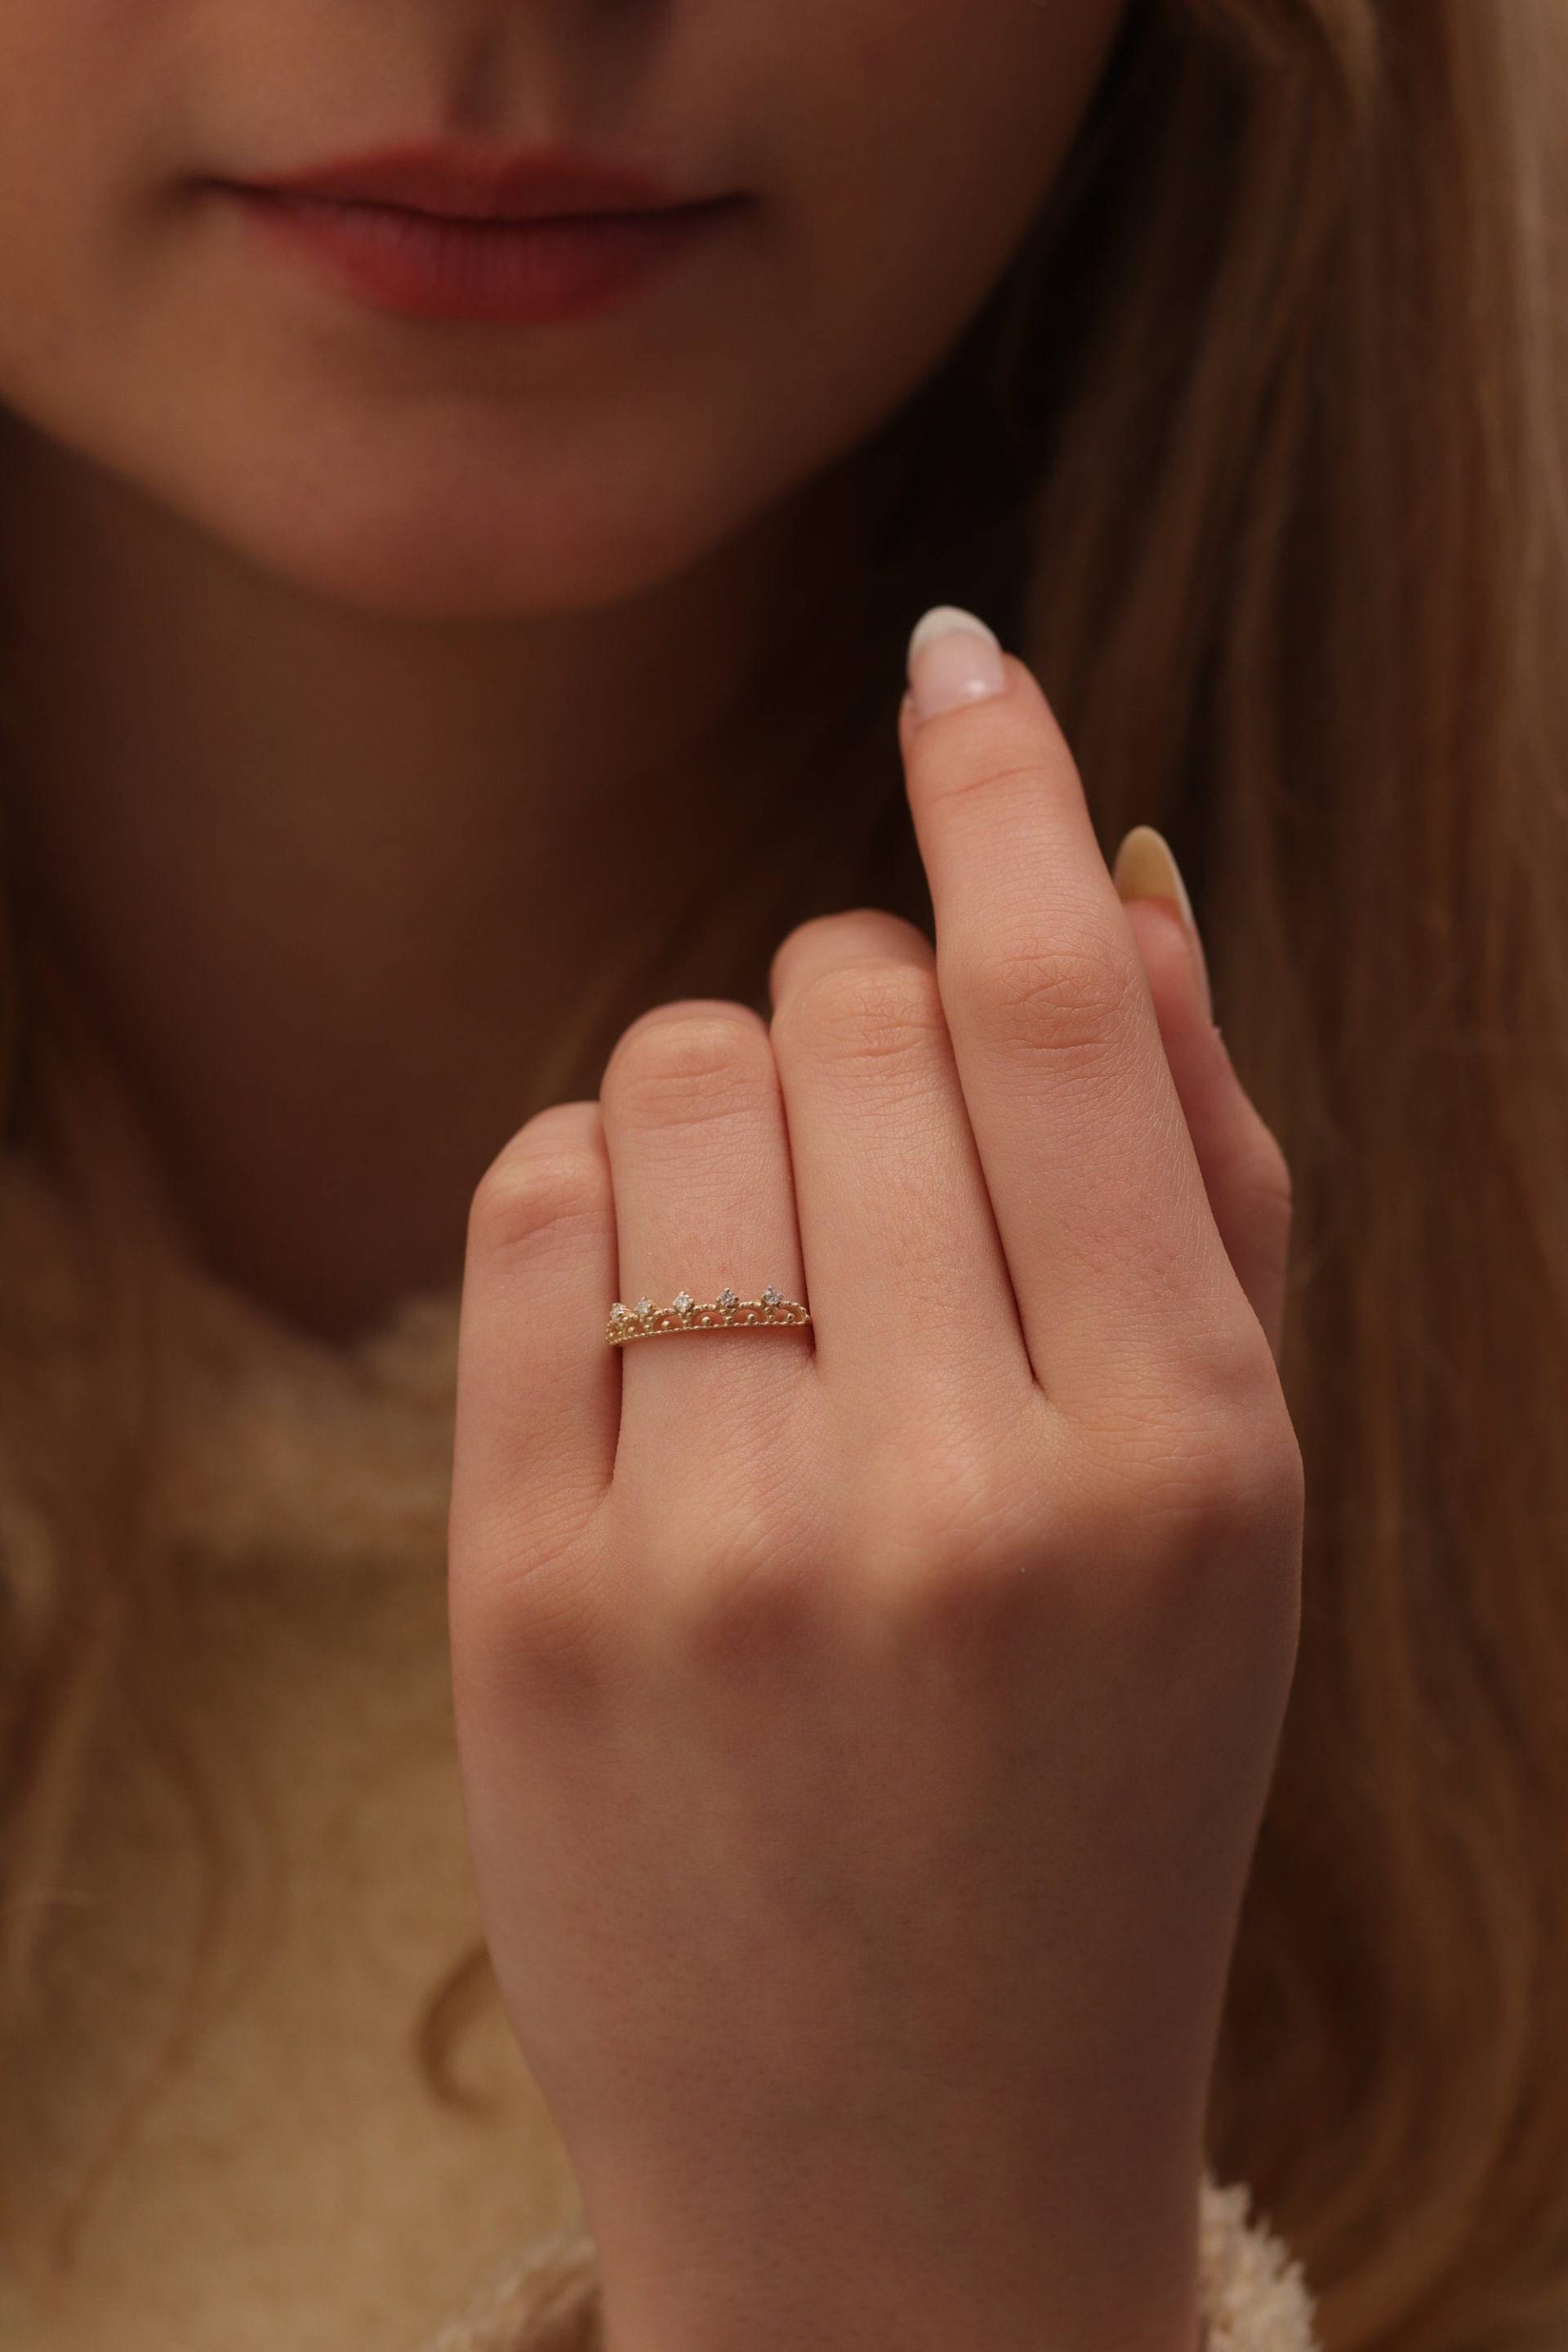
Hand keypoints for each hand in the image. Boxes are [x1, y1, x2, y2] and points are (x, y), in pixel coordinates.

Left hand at [447, 611, 1303, 2351]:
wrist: (900, 2156)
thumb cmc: (1099, 1793)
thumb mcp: (1231, 1509)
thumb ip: (1194, 1177)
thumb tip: (1109, 874)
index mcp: (1181, 1462)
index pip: (1064, 1015)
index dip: (1005, 801)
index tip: (961, 667)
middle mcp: (952, 1494)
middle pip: (849, 1007)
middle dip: (869, 1016)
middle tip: (898, 1160)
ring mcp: (718, 1554)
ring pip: (674, 1070)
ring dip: (731, 1095)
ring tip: (786, 1261)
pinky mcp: (525, 1600)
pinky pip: (535, 1202)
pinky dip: (602, 1196)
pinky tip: (668, 1315)